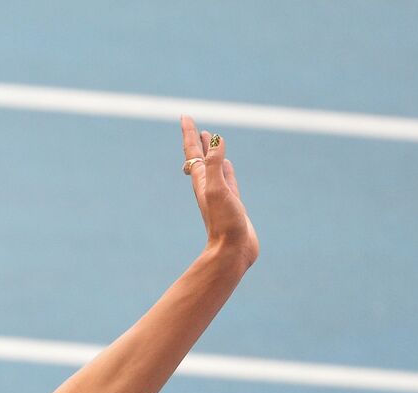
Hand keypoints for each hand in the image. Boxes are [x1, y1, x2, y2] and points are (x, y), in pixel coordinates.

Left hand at [181, 115, 258, 266]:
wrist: (232, 251)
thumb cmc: (223, 223)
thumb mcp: (217, 190)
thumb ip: (215, 166)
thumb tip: (215, 140)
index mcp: (201, 182)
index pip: (193, 153)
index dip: (189, 134)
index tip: (185, 116)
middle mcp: (207, 187)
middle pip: (200, 158)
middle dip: (197, 141)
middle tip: (195, 126)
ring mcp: (220, 195)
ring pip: (213, 167)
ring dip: (211, 153)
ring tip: (210, 140)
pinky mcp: (232, 203)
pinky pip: (228, 179)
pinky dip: (226, 168)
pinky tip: (227, 164)